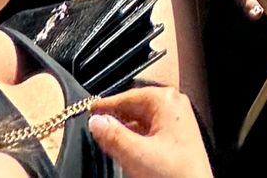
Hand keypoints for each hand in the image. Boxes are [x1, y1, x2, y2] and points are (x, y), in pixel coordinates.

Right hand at [88, 86, 211, 177]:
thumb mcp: (136, 154)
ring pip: (142, 121)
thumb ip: (113, 136)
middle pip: (135, 108)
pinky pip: (150, 132)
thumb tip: (96, 121)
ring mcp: (177, 122)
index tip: (90, 110)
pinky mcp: (177, 139)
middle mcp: (174, 105)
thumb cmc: (174, 173)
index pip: (128, 97)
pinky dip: (135, 138)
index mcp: (166, 100)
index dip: (106, 105)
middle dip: (115, 117)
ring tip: (106, 136)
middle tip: (95, 125)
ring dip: (124, 129)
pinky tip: (125, 148)